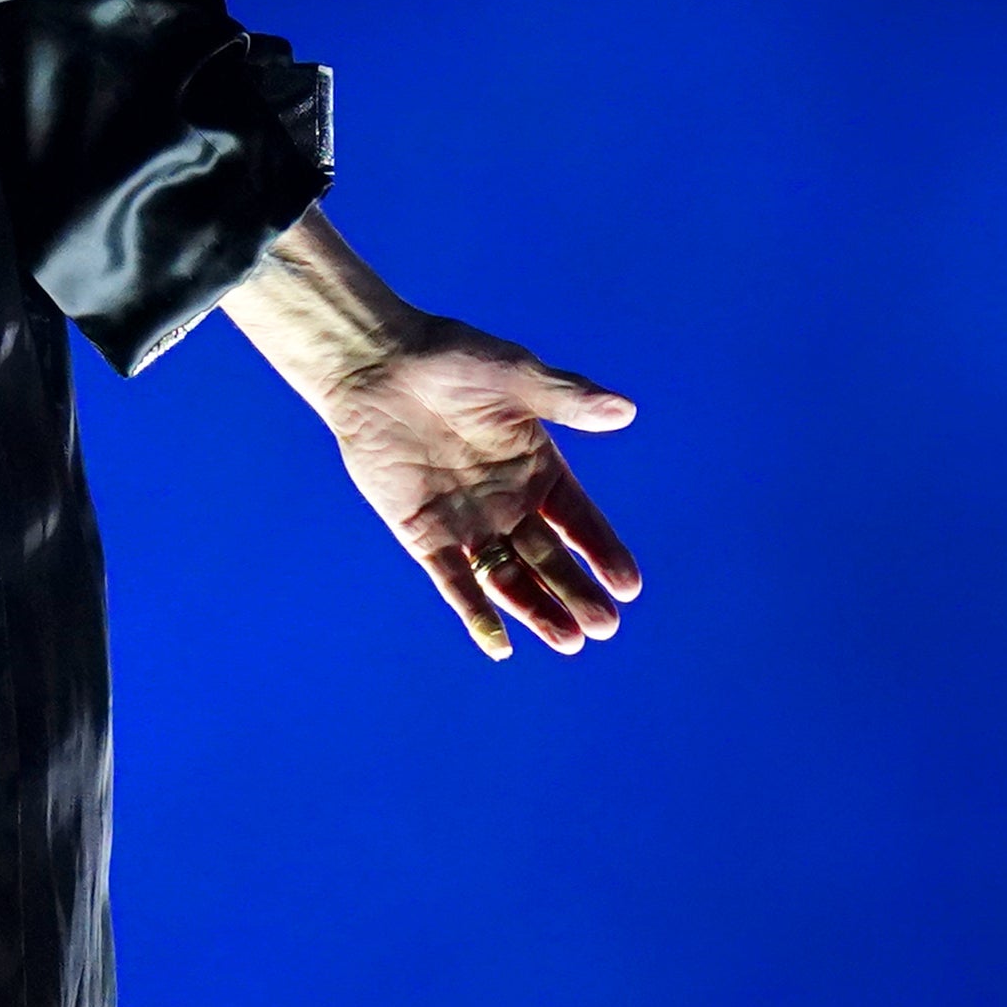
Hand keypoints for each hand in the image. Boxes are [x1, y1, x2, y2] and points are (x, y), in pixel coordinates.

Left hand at [318, 325, 641, 656]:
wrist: (378, 365)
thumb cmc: (452, 360)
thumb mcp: (516, 376)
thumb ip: (567, 398)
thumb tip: (625, 410)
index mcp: (539, 469)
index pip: (581, 521)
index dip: (605, 553)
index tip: (628, 587)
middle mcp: (509, 503)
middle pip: (550, 560)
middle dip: (577, 593)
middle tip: (602, 627)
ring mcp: (467, 523)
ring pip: (509, 578)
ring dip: (538, 610)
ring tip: (568, 641)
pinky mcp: (424, 534)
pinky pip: (453, 581)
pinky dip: (475, 613)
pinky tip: (500, 646)